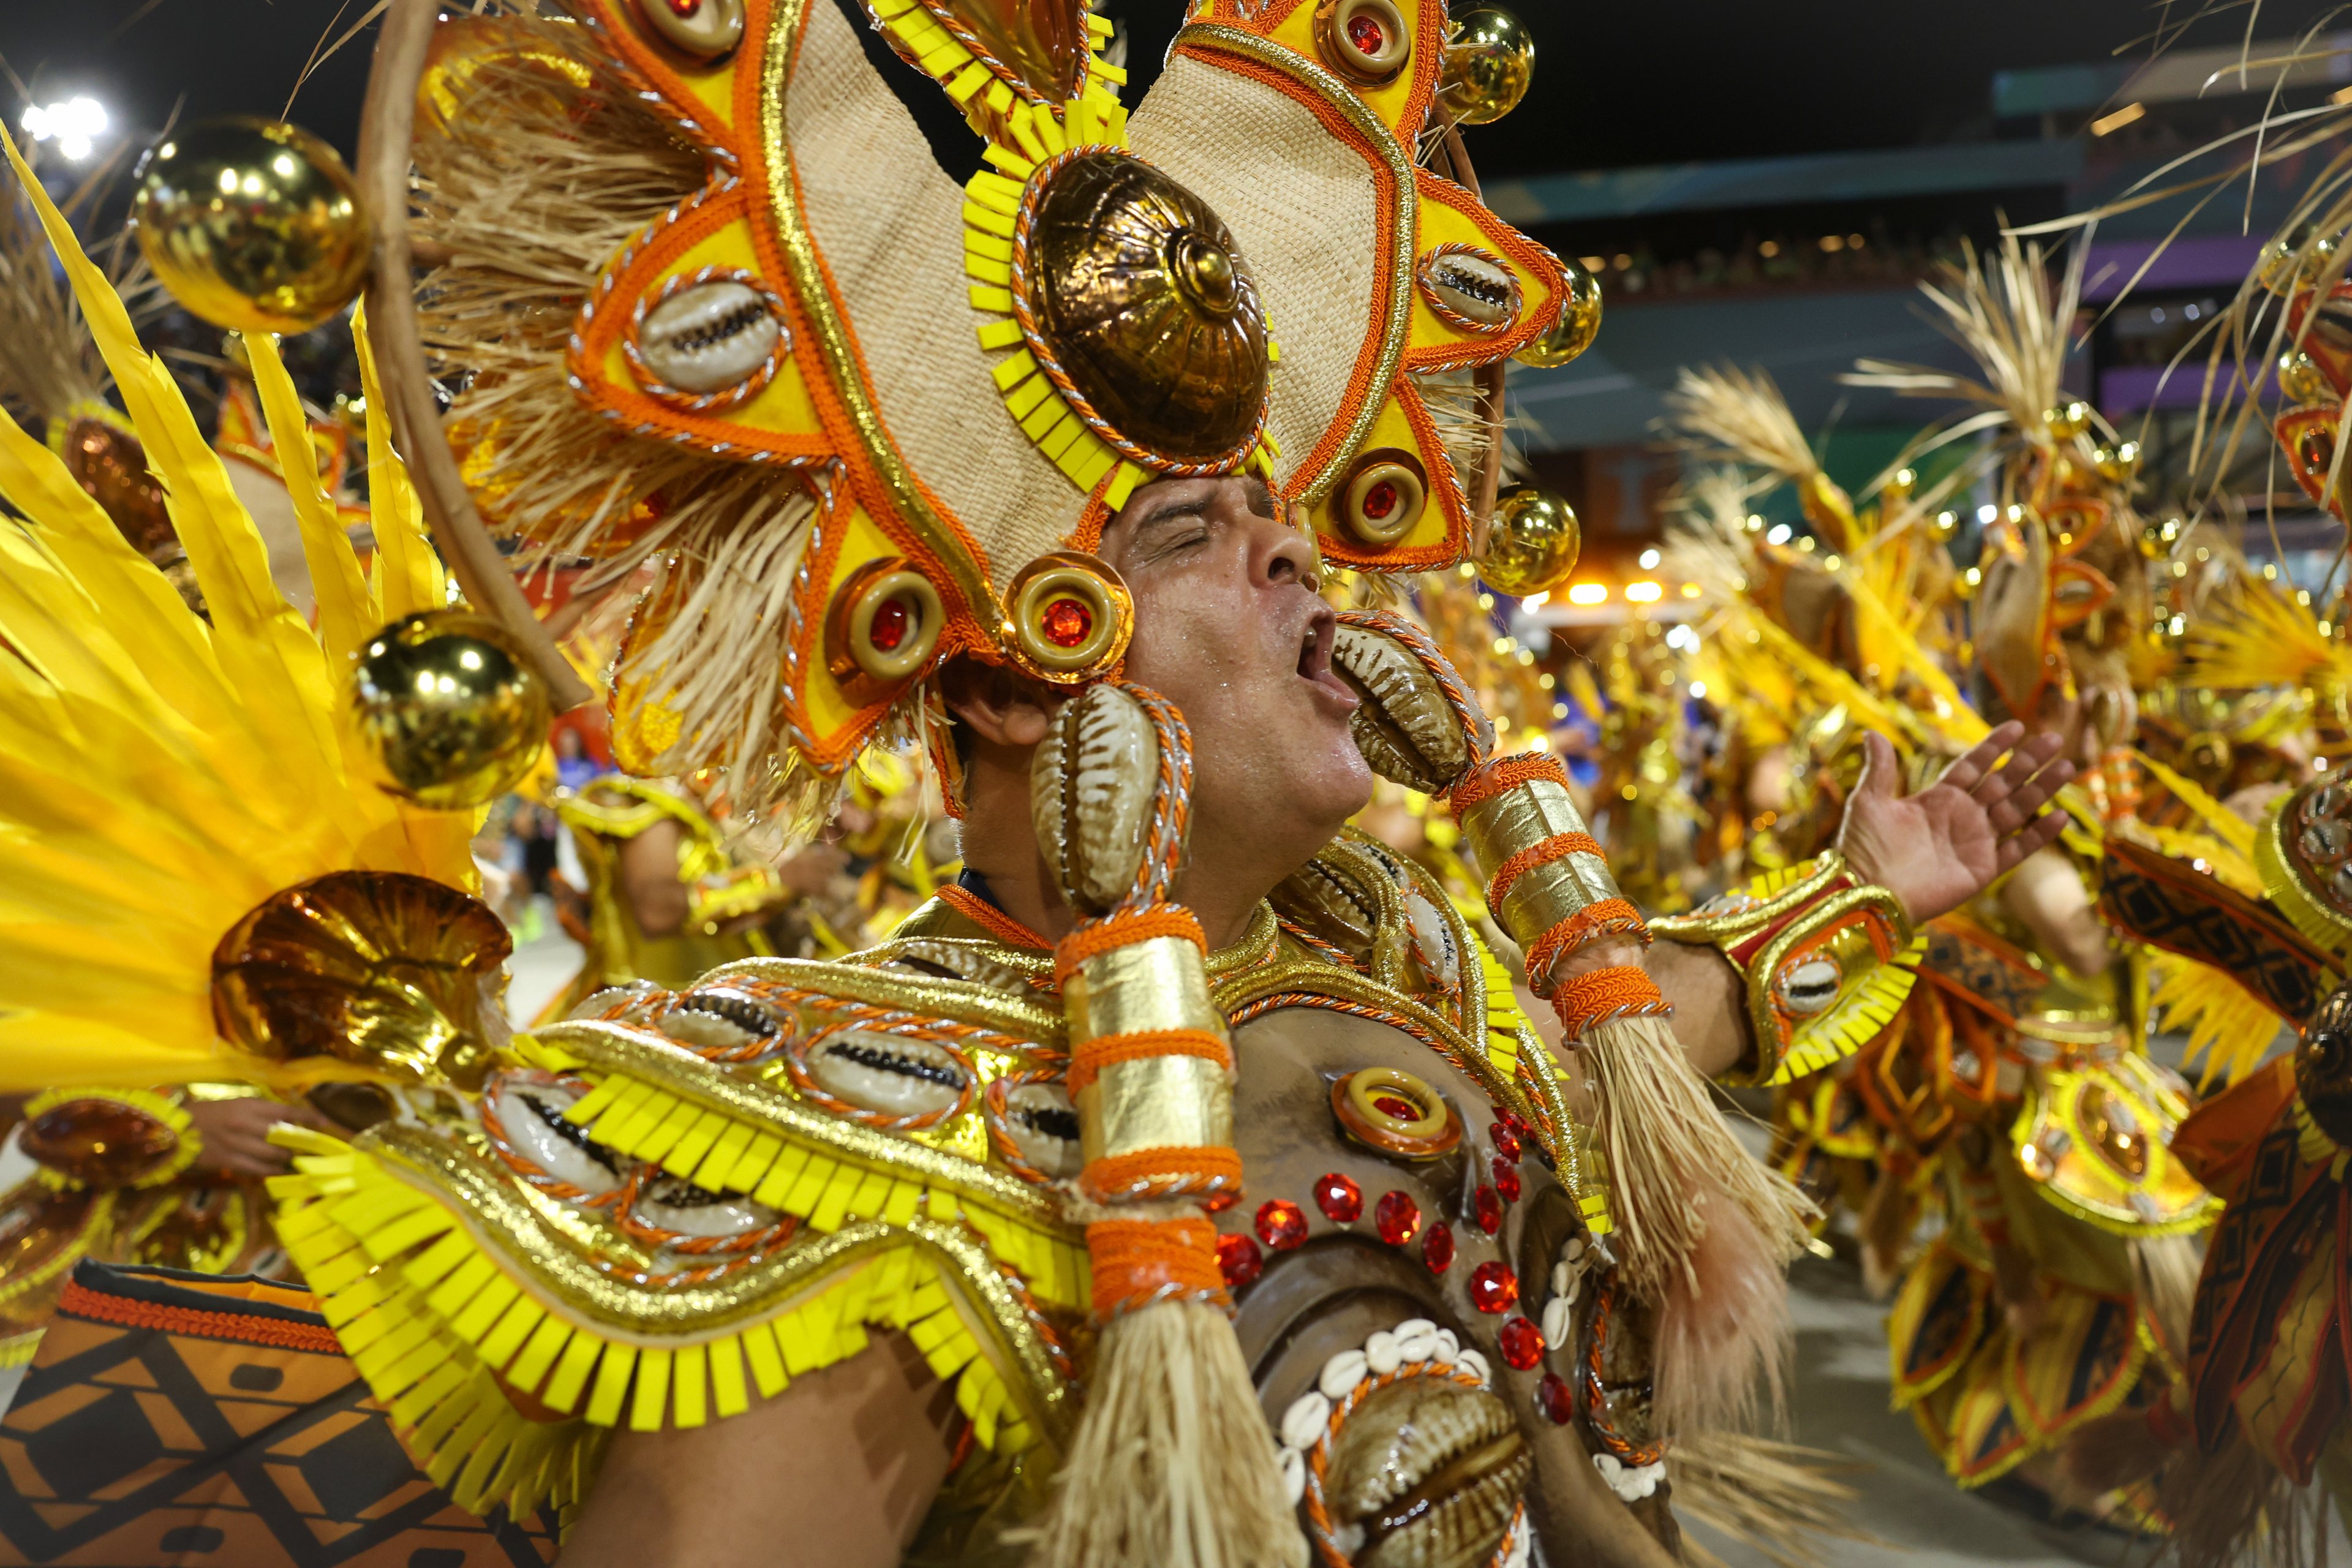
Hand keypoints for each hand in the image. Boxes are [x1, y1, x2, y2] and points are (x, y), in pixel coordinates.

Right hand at [189, 1097, 329, 1176]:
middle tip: (315, 1148)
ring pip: (274, 1155)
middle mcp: (246, 1124)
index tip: (326, 1123)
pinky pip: (258, 1169)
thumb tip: (288, 1119)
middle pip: (285, 1136)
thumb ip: (261, 1111)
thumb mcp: (236, 1104)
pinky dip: (273, 1171)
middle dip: (303, 1143)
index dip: (309, 1118)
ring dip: (289, 1159)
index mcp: (248, 1106)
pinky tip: (281, 1172)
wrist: (175, 1130)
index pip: (287, 1111)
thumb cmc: (208, 1114)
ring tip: (298, 1159)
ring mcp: (238, 1145)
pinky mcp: (229, 1162)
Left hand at [1837, 721, 2074, 925]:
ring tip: (2068, 766)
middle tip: (2054, 739)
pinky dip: (2038, 834)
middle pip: (2002, 783)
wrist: (1867, 893)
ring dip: (2041, 789)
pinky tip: (2060, 816)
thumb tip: (1872, 732)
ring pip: (2016, 810)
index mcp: (1936, 799)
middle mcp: (1960, 817)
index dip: (1993, 747)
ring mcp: (1974, 842)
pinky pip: (2017, 849)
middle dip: (2027, 762)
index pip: (1972, 766)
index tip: (2016, 726)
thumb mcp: (1869, 802)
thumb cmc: (1862, 849)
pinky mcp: (1982, 869)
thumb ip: (1880, 768)